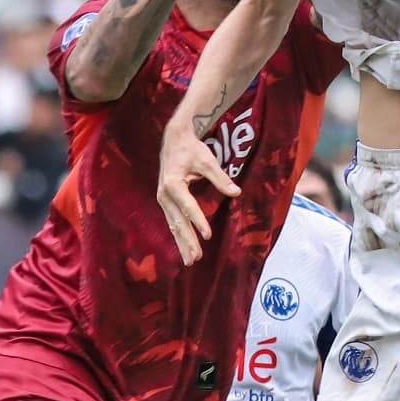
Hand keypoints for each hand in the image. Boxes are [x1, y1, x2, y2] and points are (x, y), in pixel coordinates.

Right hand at [155, 117, 238, 264]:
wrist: (173, 140)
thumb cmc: (191, 149)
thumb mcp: (207, 160)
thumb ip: (220, 177)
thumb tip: (236, 192)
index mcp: (173, 183)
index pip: (188, 206)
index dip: (198, 221)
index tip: (207, 236)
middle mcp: (164, 194)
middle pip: (178, 221)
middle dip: (187, 241)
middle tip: (196, 258)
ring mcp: (163, 199)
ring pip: (174, 225)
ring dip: (182, 243)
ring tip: (191, 260)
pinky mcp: (166, 201)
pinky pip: (173, 221)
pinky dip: (179, 235)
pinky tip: (185, 247)